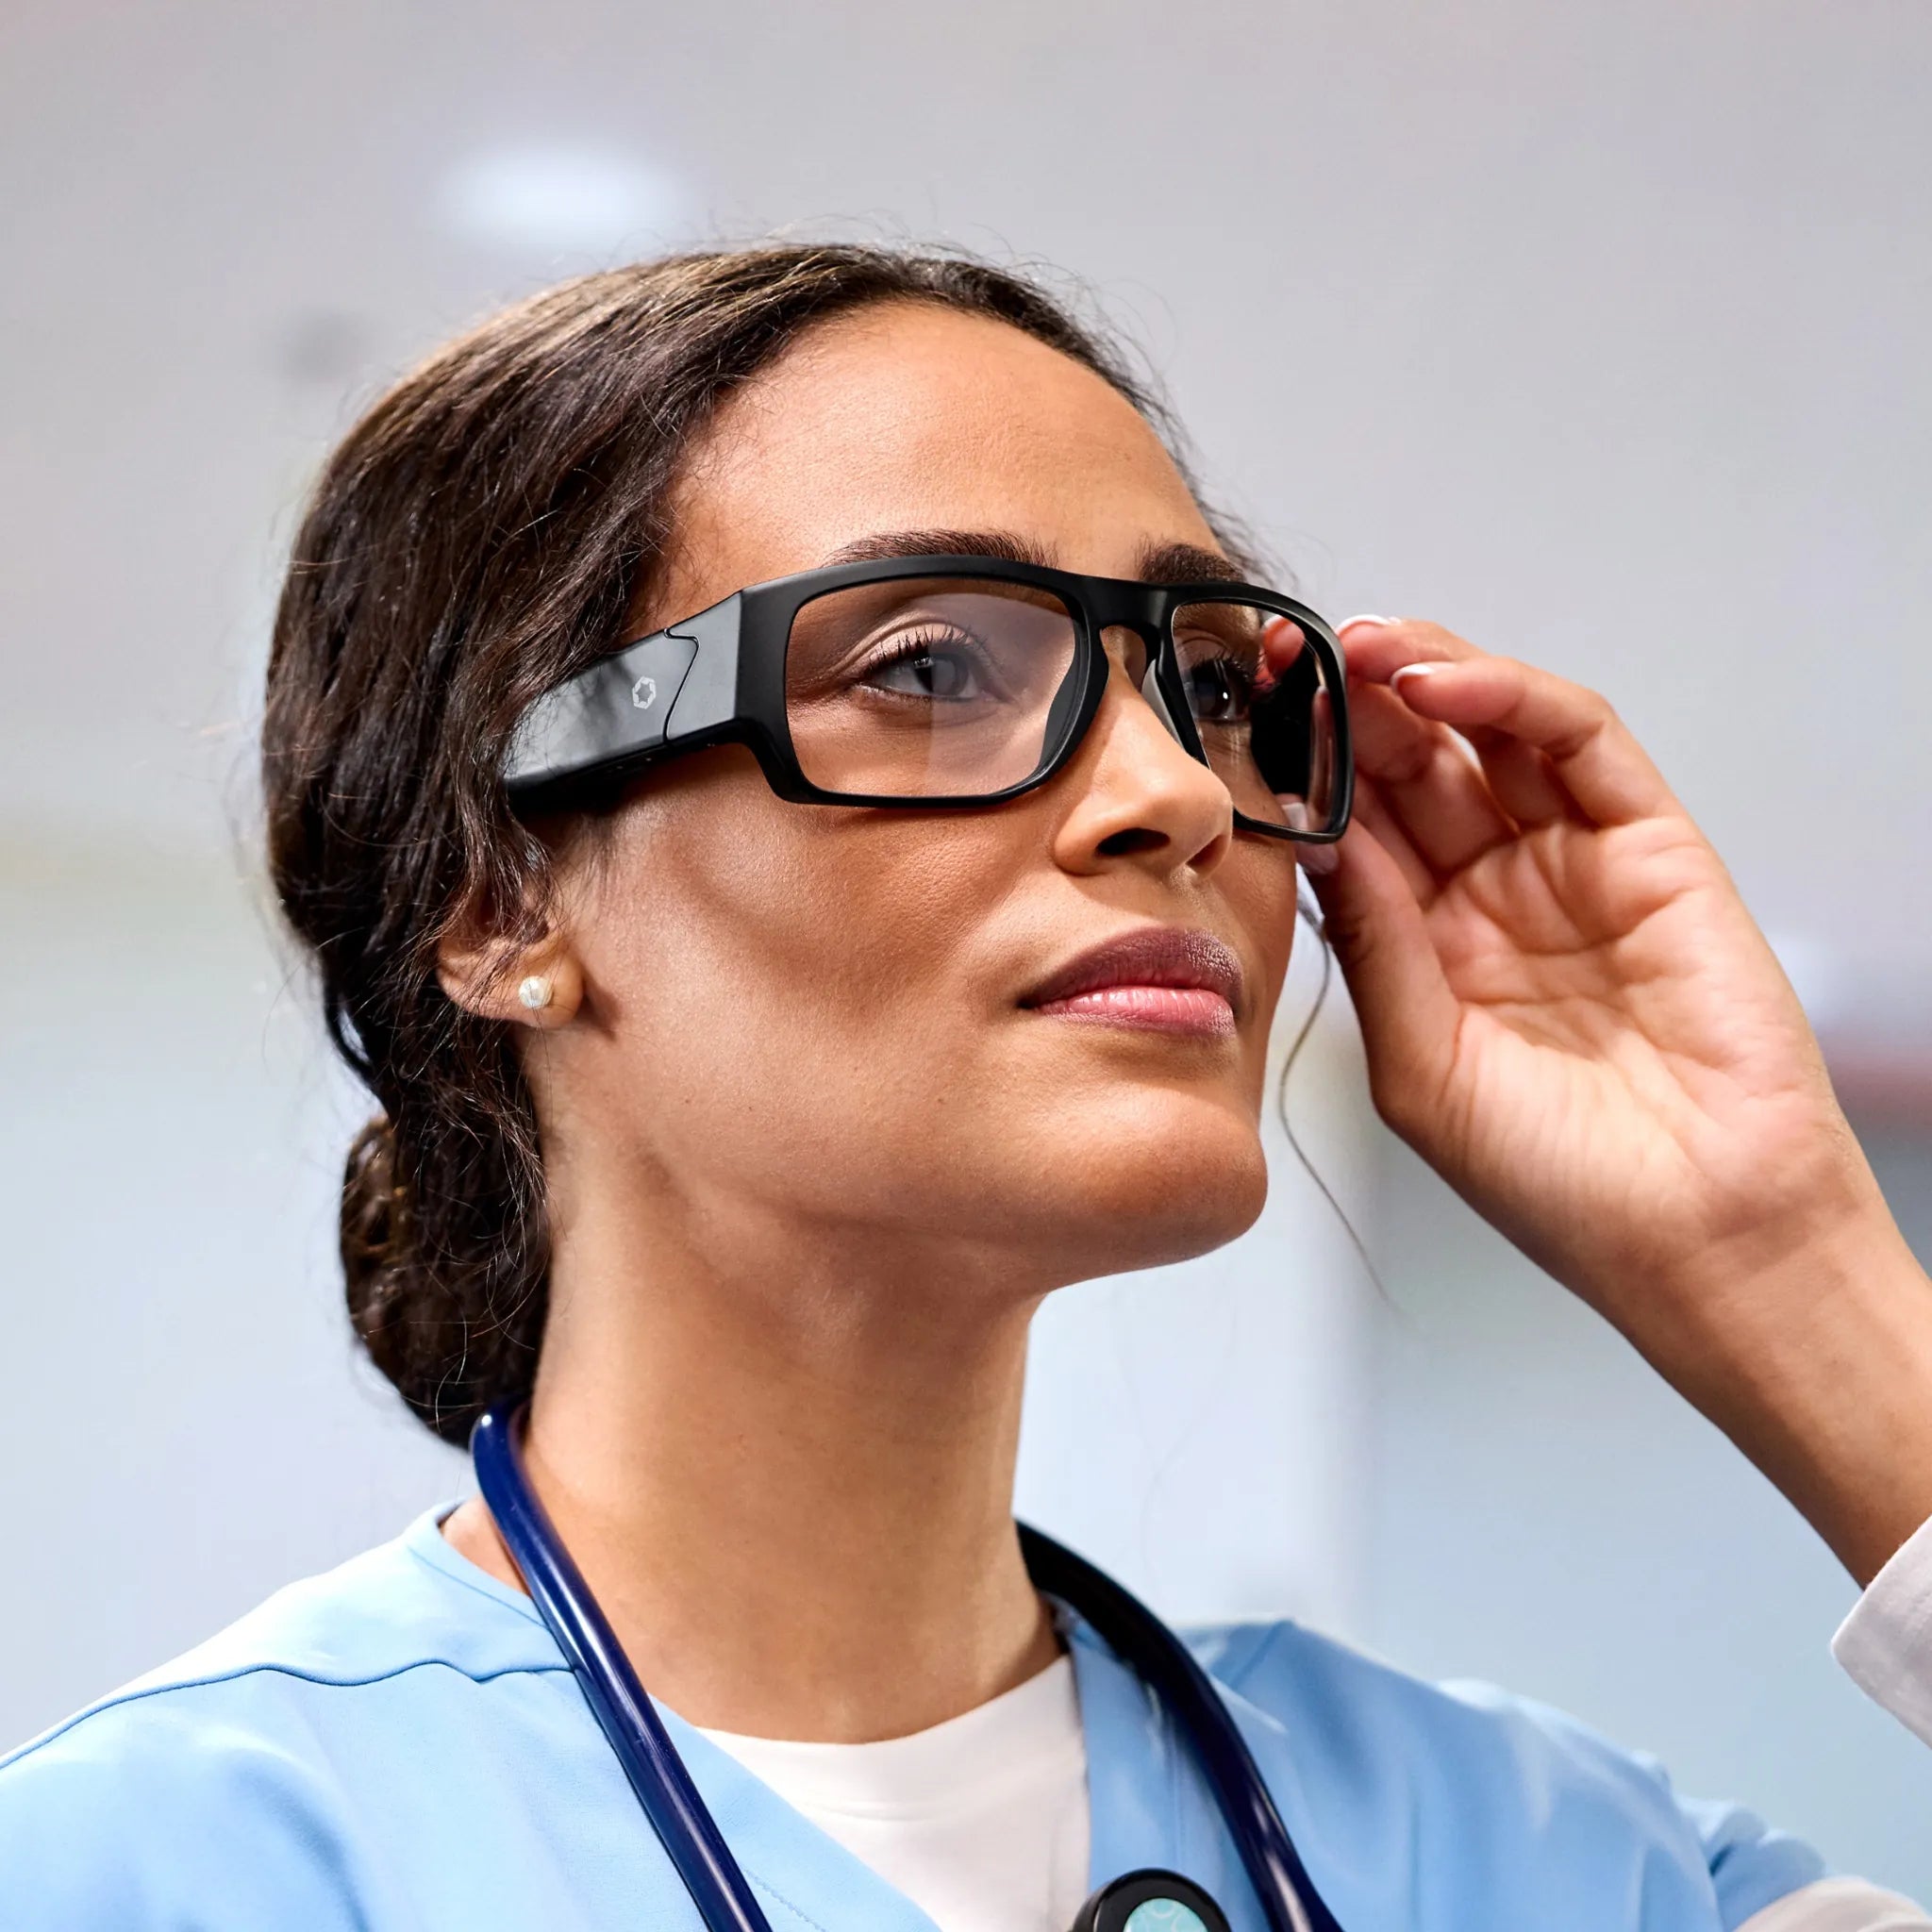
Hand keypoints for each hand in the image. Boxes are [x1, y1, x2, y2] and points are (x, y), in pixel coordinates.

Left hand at [1304, 614, 1931, 1579]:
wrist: (1696, 1236)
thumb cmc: (1558, 1183)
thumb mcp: (1418, 1061)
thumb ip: (1372, 939)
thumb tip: (1307, 832)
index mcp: (1428, 946)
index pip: (1352, 826)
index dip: (1297, 769)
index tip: (1235, 721)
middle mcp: (1493, 892)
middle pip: (1409, 763)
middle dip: (1345, 703)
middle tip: (1282, 656)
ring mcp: (1570, 861)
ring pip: (1487, 729)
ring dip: (1417, 675)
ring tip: (1351, 649)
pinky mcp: (1650, 843)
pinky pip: (1576, 741)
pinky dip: (1509, 697)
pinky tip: (1437, 684)